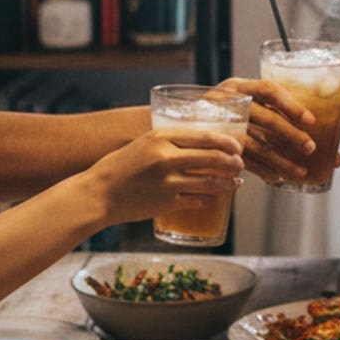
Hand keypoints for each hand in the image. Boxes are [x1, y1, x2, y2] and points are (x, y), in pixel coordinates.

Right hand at [89, 128, 245, 224]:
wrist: (100, 194)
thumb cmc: (121, 166)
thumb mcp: (144, 143)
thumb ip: (170, 141)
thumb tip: (201, 142)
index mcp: (161, 137)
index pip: (205, 136)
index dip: (227, 142)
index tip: (236, 146)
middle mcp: (166, 158)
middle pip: (213, 158)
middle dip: (233, 162)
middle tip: (240, 164)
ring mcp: (168, 182)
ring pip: (210, 182)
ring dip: (228, 183)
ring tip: (236, 183)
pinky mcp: (168, 202)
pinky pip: (197, 199)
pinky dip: (209, 198)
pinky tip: (214, 197)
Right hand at [215, 76, 315, 182]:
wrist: (189, 124)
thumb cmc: (227, 111)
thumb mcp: (241, 99)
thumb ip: (267, 107)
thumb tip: (313, 124)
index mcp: (239, 86)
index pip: (269, 90)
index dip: (291, 105)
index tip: (310, 120)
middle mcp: (230, 103)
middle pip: (267, 118)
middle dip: (292, 135)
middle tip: (311, 148)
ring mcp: (222, 126)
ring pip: (257, 145)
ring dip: (281, 161)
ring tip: (301, 172)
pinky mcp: (218, 148)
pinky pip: (245, 160)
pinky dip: (263, 170)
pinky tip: (277, 178)